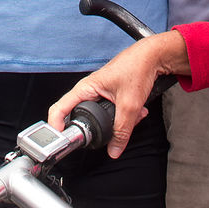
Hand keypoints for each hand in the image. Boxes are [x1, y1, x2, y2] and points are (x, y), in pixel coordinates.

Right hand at [46, 32, 188, 159]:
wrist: (153, 57)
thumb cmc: (137, 68)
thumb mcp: (129, 105)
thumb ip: (121, 131)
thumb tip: (114, 150)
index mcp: (85, 89)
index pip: (59, 109)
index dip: (55, 126)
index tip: (60, 140)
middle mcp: (90, 91)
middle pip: (84, 118)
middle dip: (102, 128)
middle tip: (113, 133)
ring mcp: (101, 93)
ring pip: (103, 117)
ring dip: (120, 121)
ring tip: (134, 116)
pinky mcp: (112, 95)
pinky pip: (114, 112)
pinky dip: (127, 114)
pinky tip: (139, 111)